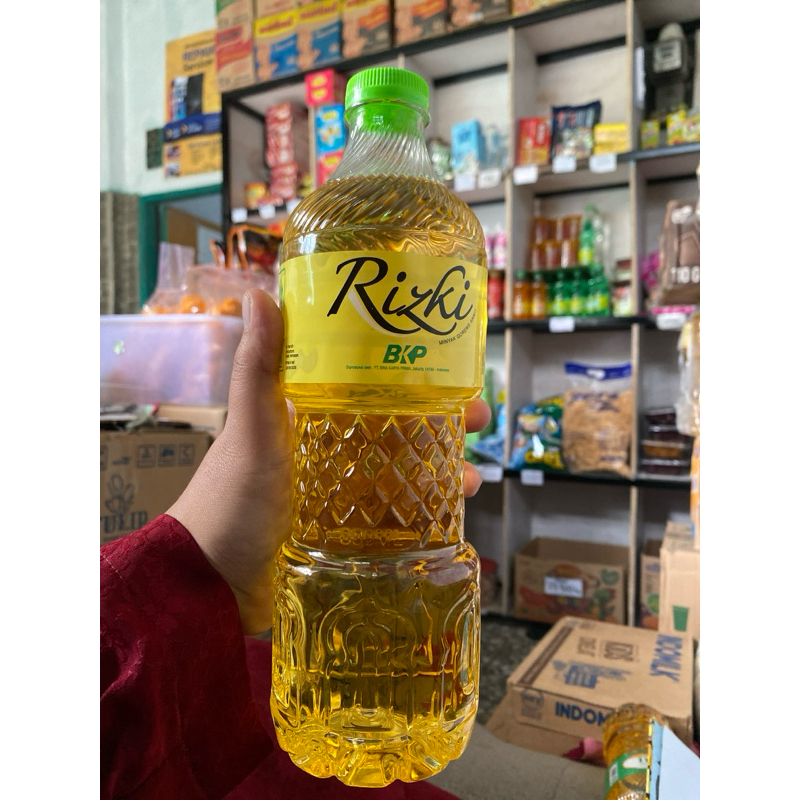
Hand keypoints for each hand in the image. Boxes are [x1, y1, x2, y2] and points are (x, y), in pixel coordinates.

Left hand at [168, 288, 491, 634]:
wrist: (212, 583)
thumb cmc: (230, 500)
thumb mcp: (250, 430)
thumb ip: (257, 369)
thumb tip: (259, 294)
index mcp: (306, 414)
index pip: (369, 382)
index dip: (411, 372)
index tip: (449, 367)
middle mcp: (326, 447)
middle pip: (396, 425)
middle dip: (441, 421)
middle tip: (477, 419)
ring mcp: (338, 490)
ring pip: (403, 470)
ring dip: (442, 469)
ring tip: (472, 479)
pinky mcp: (345, 529)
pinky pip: (394, 512)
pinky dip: (424, 509)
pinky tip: (450, 514)